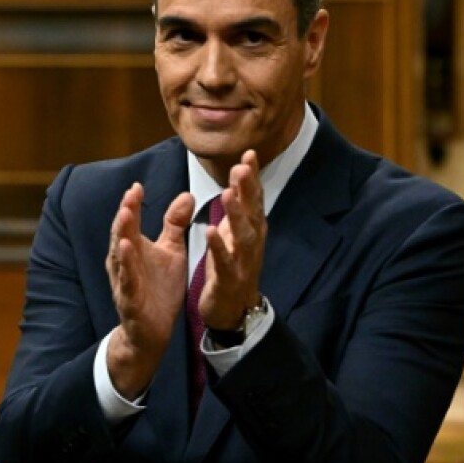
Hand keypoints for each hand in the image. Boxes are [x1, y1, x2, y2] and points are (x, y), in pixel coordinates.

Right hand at [105, 183, 195, 399]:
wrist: (153, 332)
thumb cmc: (159, 289)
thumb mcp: (171, 252)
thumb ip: (174, 224)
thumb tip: (187, 195)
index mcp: (132, 249)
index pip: (130, 222)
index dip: (132, 204)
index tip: (137, 186)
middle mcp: (123, 262)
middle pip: (121, 234)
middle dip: (125, 214)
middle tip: (131, 194)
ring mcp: (124, 281)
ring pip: (119, 256)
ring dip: (121, 235)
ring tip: (125, 215)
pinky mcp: (129, 301)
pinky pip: (126, 282)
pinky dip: (126, 266)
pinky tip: (127, 250)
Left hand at [200, 149, 266, 330]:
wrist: (233, 309)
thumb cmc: (232, 265)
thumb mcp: (235, 232)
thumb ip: (238, 204)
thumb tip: (241, 173)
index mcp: (250, 229)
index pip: (253, 198)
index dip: (252, 177)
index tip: (249, 153)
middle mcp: (251, 242)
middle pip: (251, 212)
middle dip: (247, 190)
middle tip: (242, 167)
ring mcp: (242, 261)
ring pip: (242, 235)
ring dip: (236, 214)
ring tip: (227, 194)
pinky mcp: (229, 279)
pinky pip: (224, 261)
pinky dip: (219, 246)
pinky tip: (210, 231)